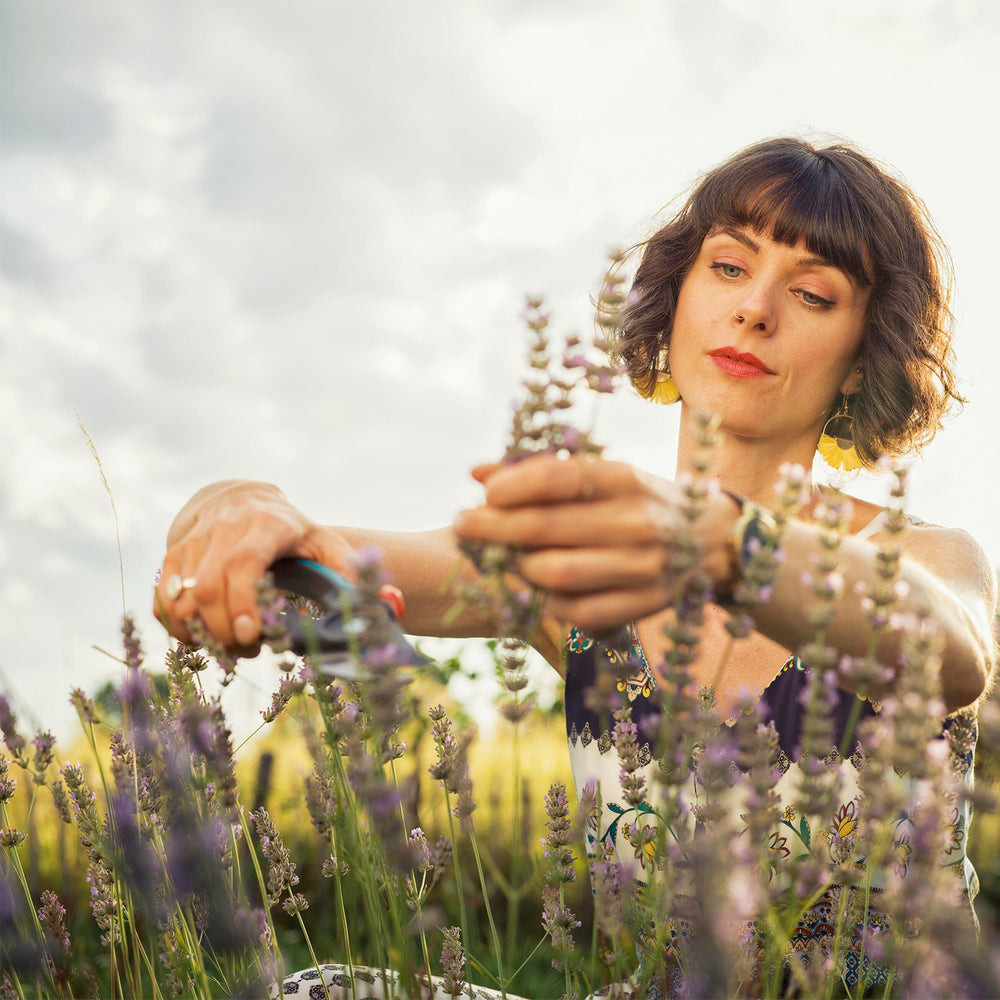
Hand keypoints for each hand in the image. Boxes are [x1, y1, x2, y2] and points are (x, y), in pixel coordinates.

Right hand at [154, 480, 357, 650]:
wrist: (241, 498)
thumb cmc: (288, 530)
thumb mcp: (321, 541)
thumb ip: (346, 569)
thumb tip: (378, 602)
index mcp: (265, 524)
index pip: (243, 562)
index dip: (242, 601)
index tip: (251, 634)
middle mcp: (223, 528)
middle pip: (207, 587)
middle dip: (223, 629)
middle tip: (248, 650)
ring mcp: (194, 541)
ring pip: (180, 596)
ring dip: (200, 633)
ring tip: (228, 645)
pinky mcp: (172, 556)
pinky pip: (162, 600)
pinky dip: (177, 627)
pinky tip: (202, 636)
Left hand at [455, 456, 739, 630]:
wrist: (712, 541)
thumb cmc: (639, 502)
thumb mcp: (603, 476)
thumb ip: (541, 472)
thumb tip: (476, 471)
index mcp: (625, 479)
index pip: (556, 478)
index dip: (509, 486)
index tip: (482, 494)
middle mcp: (637, 521)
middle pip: (546, 527)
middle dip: (493, 528)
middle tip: (463, 527)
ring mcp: (644, 566)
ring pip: (557, 574)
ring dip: (517, 568)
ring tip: (499, 560)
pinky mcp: (645, 604)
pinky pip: (578, 611)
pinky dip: (546, 603)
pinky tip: (531, 591)